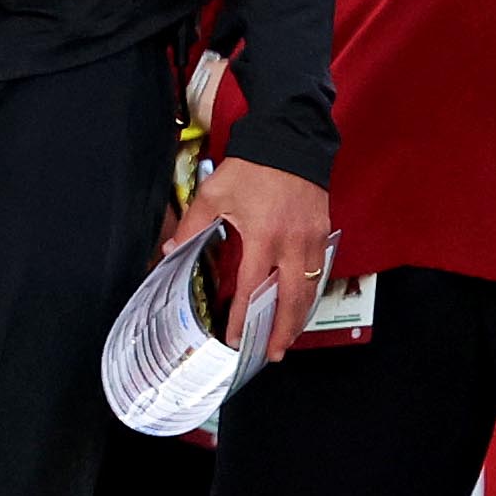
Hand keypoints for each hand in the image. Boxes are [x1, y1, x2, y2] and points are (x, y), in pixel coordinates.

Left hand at [164, 157, 330, 360]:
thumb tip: (172, 249)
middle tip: (271, 354)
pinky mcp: (324, 234)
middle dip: (281, 331)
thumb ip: (193, 225)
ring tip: (286, 338)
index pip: (253, 288)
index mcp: (264, 237)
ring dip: (298, 318)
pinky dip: (310, 294)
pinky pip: (319, 273)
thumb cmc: (252, 167)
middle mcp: (292, 245)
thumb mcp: (215, 194)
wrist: (291, 142)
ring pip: (309, 290)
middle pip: (291, 300)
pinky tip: (300, 305)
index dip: (243, 317)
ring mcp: (313, 241)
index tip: (234, 337)